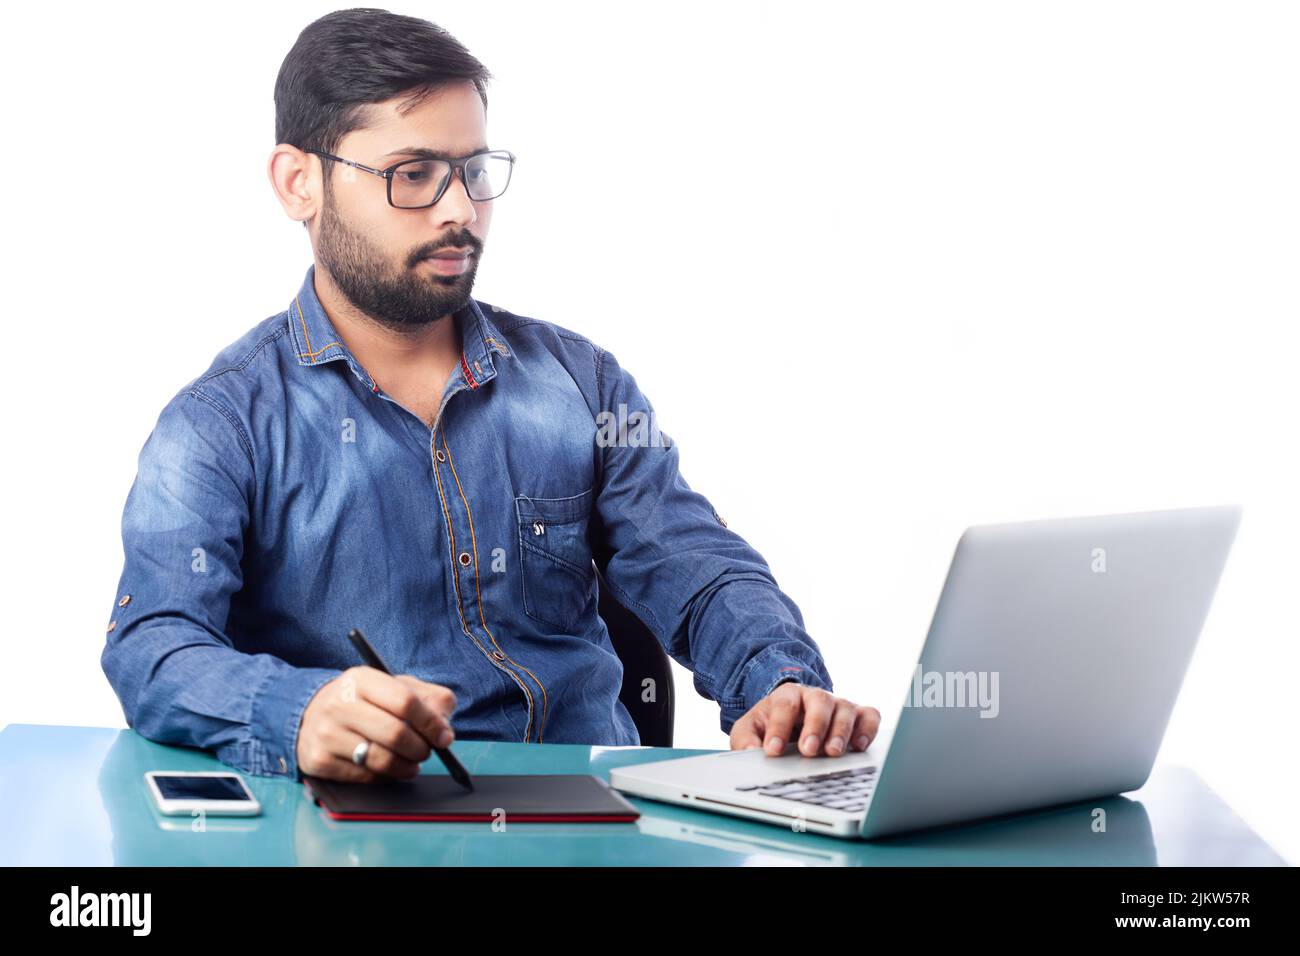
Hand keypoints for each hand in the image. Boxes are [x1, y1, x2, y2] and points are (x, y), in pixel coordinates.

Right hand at [296, 667, 456, 781]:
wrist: (311, 714)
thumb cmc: (365, 701)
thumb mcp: (394, 687)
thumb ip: (428, 699)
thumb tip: (445, 730)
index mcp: (361, 679)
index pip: (405, 702)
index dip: (431, 723)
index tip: (444, 737)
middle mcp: (338, 703)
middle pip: (395, 734)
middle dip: (420, 748)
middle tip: (426, 752)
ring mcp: (326, 733)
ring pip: (382, 760)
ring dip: (406, 767)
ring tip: (411, 762)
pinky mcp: (319, 761)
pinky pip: (365, 777)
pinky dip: (385, 777)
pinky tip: (387, 768)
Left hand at [729, 682, 880, 757]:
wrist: (791, 715)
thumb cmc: (771, 724)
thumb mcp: (751, 729)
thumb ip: (745, 739)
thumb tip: (750, 752)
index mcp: (787, 695)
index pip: (784, 706)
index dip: (779, 728)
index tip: (773, 751)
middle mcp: (815, 696)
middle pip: (819, 702)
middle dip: (815, 727)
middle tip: (808, 750)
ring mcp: (839, 705)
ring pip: (845, 709)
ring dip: (841, 731)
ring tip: (833, 753)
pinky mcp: (858, 716)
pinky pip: (870, 716)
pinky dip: (868, 729)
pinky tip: (859, 747)